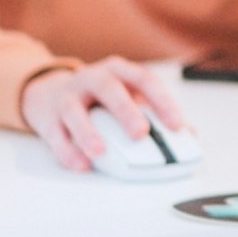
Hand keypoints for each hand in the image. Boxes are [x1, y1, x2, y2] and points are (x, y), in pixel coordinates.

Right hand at [21, 57, 189, 174]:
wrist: (49, 93)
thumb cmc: (98, 99)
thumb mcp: (128, 97)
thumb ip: (155, 114)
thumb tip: (190, 136)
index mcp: (119, 72)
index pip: (144, 80)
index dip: (162, 101)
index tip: (176, 125)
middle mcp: (92, 78)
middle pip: (109, 89)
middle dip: (125, 111)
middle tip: (140, 133)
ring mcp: (67, 96)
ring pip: (75, 110)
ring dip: (88, 132)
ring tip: (100, 152)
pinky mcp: (47, 116)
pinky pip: (55, 133)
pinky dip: (67, 150)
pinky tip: (80, 164)